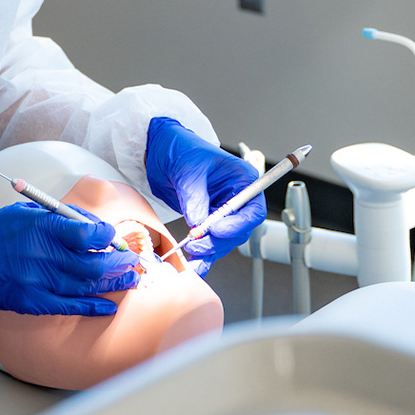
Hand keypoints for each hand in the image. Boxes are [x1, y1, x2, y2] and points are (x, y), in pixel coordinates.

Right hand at [0, 203, 139, 316]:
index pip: (88, 233)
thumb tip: (97, 230)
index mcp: (42, 225)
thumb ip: (64, 219)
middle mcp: (41, 254)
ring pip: (86, 286)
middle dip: (119, 264)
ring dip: (112, 284)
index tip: (115, 239)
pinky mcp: (30, 301)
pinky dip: (92, 307)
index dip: (108, 237)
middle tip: (132, 262)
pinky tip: (108, 306)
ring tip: (128, 280)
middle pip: (93, 264)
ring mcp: (36, 281)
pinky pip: (68, 306)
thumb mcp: (30, 210)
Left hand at [144, 117, 265, 274]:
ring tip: (192, 256)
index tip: (216, 230)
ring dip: (210, 251)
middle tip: (197, 244)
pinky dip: (203, 255)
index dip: (237, 225)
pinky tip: (195, 265)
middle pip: (239, 230)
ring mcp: (222, 210)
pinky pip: (210, 242)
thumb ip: (195, 198)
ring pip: (224, 240)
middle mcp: (236, 197)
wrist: (161, 150)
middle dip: (219, 241)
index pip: (253, 210)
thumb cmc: (181, 149)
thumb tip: (198, 225)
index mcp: (243, 180)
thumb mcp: (188, 171)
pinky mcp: (206, 220)